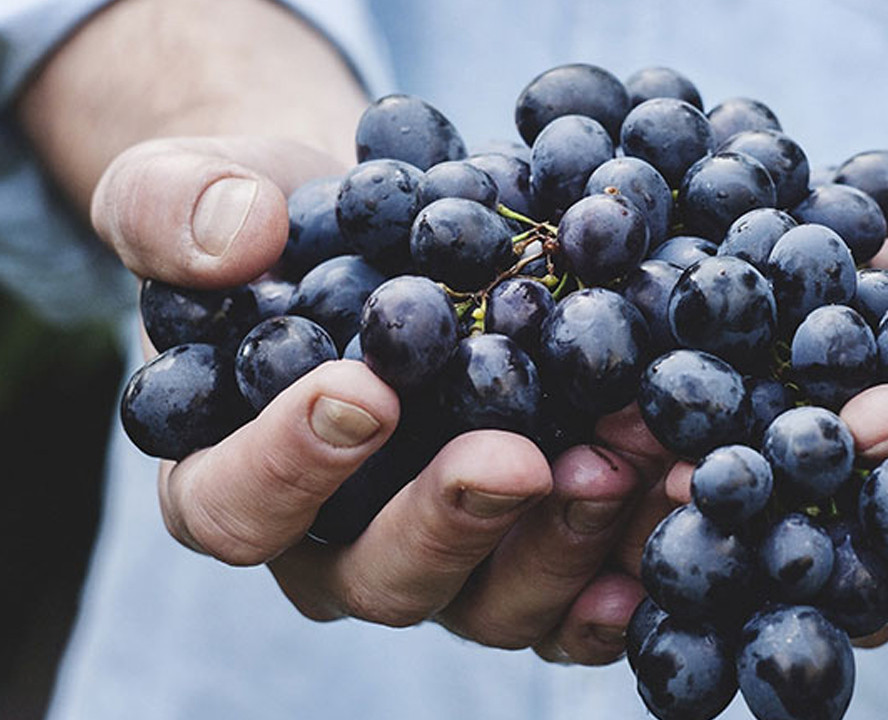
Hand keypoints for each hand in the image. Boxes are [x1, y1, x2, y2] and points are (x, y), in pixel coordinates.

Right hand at [93, 135, 675, 664]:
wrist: (380, 232)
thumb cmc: (274, 223)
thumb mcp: (191, 187)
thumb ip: (173, 209)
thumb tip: (236, 239)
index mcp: (231, 478)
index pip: (235, 507)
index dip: (290, 467)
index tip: (364, 392)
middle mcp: (337, 545)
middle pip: (381, 578)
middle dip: (453, 521)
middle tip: (518, 459)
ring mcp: (443, 558)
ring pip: (492, 602)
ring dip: (564, 542)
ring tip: (627, 461)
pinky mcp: (526, 549)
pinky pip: (574, 596)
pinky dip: (625, 566)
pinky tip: (672, 510)